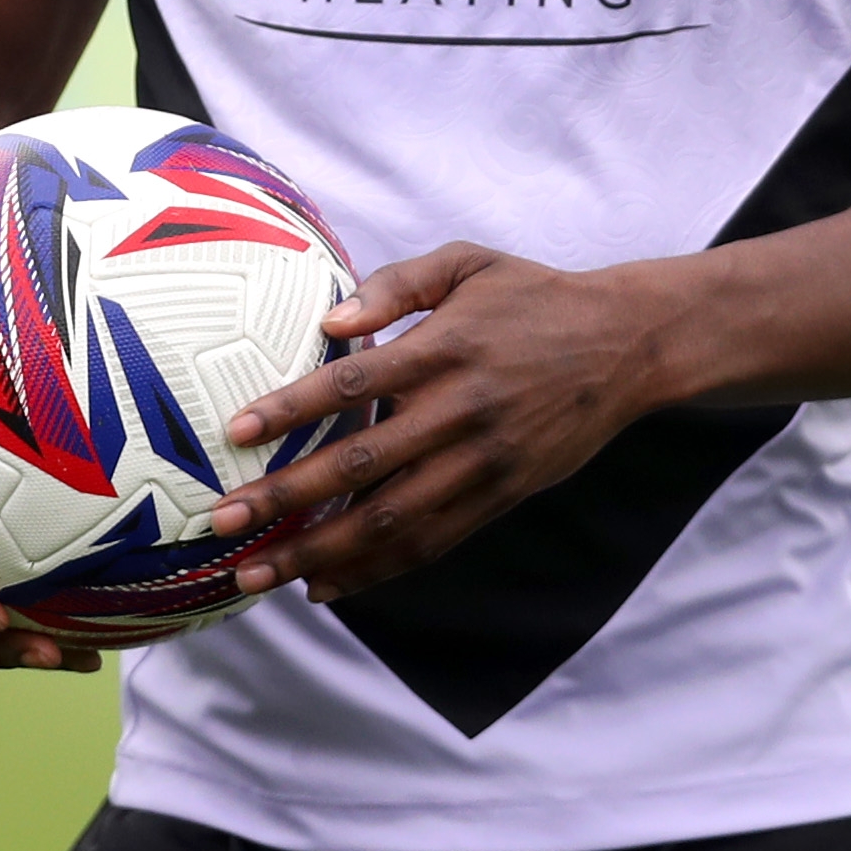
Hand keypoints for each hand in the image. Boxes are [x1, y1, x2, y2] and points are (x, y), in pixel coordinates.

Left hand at [212, 245, 677, 604]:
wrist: (627, 345)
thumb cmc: (535, 297)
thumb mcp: (469, 264)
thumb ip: (396, 284)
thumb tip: (329, 321)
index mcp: (446, 350)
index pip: (355, 385)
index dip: (293, 410)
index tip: (238, 432)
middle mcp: (461, 412)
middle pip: (361, 464)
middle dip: (287, 499)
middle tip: (224, 521)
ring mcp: (483, 462)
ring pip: (392, 520)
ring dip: (321, 552)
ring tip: (260, 573)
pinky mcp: (501, 495)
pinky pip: (431, 542)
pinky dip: (377, 570)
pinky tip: (327, 586)